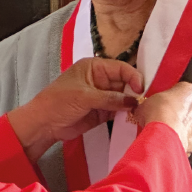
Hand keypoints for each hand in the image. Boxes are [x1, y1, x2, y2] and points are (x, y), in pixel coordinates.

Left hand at [7, 58, 143, 161]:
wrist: (44, 124)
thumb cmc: (59, 102)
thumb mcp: (84, 97)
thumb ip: (110, 98)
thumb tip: (133, 101)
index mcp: (94, 68)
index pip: (121, 68)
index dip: (133, 76)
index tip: (141, 89)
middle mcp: (101, 80)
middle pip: (125, 82)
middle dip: (135, 91)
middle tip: (146, 102)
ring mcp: (103, 97)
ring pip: (124, 98)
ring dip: (132, 104)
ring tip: (143, 111)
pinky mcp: (103, 112)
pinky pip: (119, 111)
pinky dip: (127, 114)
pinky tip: (135, 117)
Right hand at [130, 82, 191, 153]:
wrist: (163, 133)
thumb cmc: (158, 114)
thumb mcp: (146, 103)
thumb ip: (148, 104)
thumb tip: (141, 110)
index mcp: (190, 90)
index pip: (181, 92)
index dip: (170, 99)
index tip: (162, 105)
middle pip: (189, 109)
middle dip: (178, 114)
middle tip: (163, 119)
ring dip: (181, 128)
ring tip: (166, 132)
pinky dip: (183, 142)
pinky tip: (171, 141)